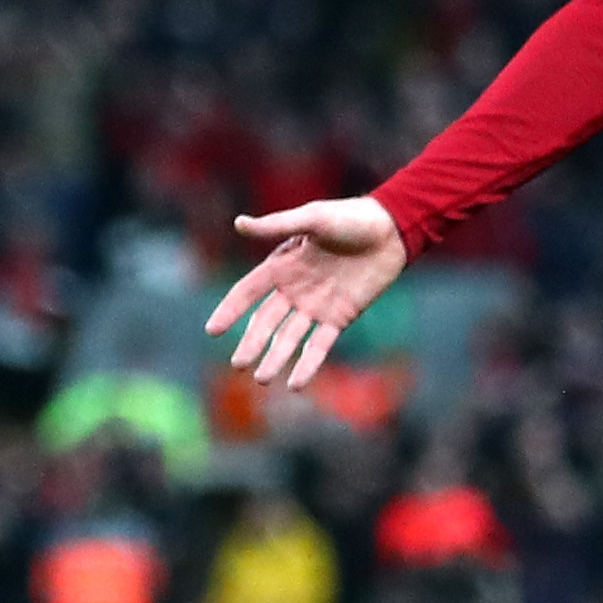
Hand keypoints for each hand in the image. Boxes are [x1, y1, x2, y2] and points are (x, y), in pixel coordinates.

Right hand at [206, 196, 407, 390]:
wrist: (391, 230)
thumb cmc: (350, 218)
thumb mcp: (312, 218)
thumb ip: (276, 226)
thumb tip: (238, 223)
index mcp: (283, 265)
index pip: (248, 291)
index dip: (230, 309)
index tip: (212, 330)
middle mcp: (295, 289)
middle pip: (266, 321)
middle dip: (252, 343)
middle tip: (238, 364)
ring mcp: (316, 306)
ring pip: (289, 337)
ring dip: (276, 358)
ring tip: (262, 379)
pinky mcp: (340, 317)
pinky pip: (320, 345)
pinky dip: (308, 365)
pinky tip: (295, 384)